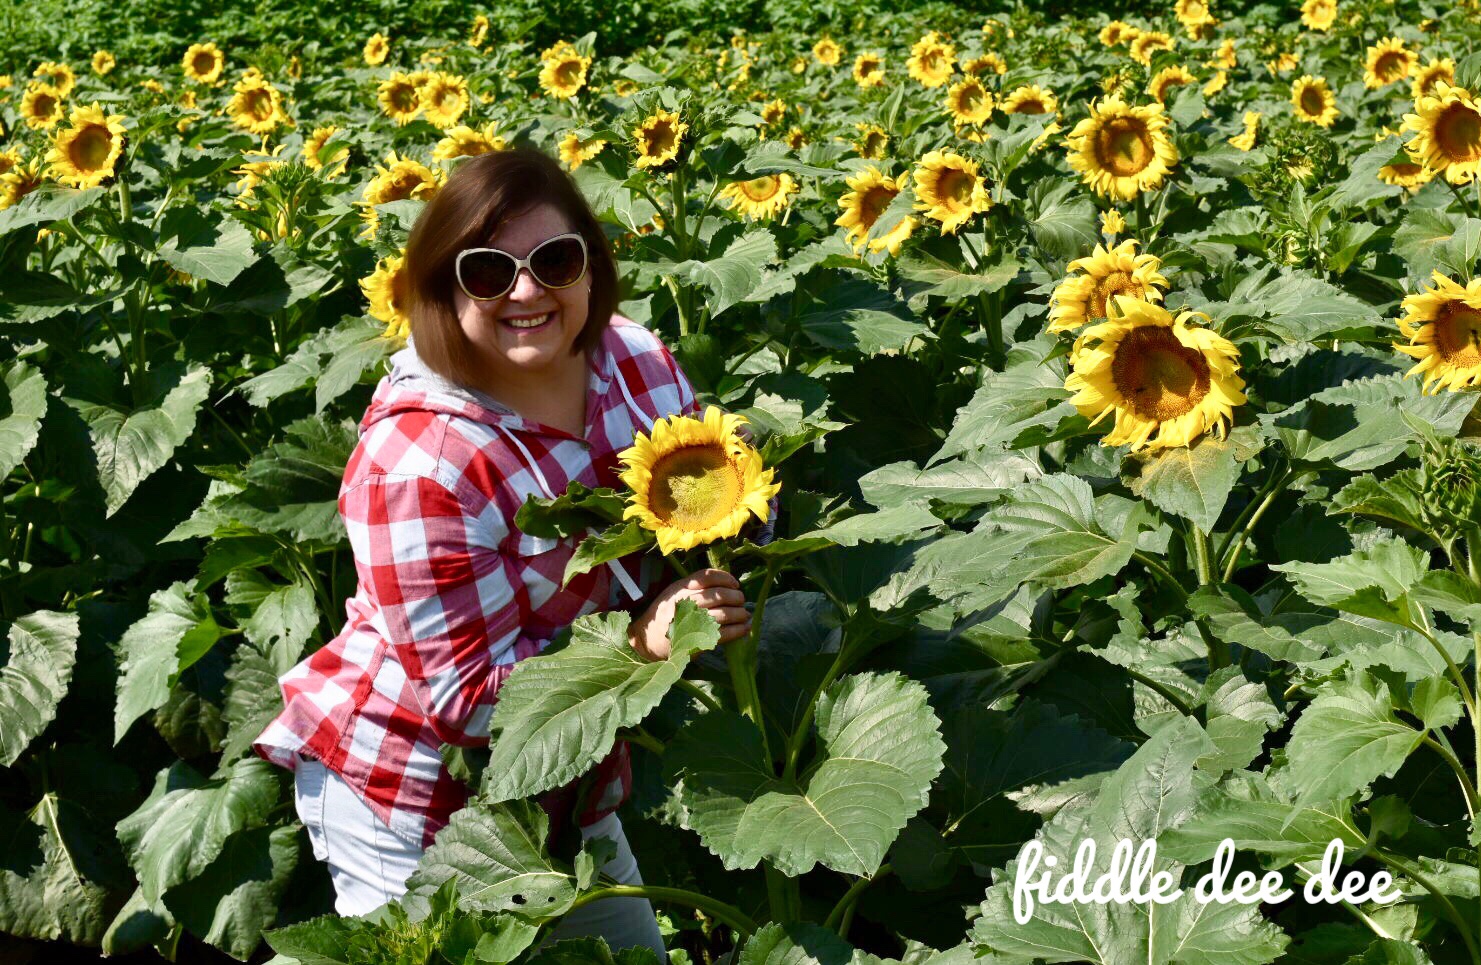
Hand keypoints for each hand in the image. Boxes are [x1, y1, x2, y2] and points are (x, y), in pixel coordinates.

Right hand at [628, 568, 749, 660]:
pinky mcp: (696, 638)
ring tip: (744, 616)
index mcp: (681, 587)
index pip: (707, 576)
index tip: (735, 584)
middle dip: (736, 598)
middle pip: (719, 595)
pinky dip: (737, 630)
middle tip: (742, 601)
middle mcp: (686, 601)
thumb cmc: (665, 614)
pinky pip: (723, 633)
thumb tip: (726, 585)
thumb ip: (694, 586)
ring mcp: (691, 620)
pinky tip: (743, 629)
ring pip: (724, 613)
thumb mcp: (674, 592)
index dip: (726, 578)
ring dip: (739, 614)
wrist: (648, 639)